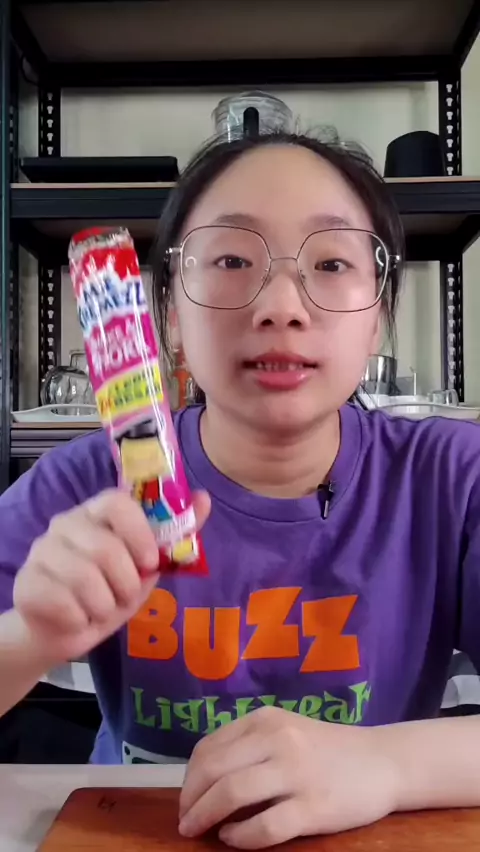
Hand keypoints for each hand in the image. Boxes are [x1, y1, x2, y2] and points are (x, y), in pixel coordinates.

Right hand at [13, 488, 209, 665]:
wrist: (65, 630)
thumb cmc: (109, 591)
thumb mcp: (146, 565)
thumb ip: (174, 532)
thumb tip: (204, 498)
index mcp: (97, 513)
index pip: (116, 502)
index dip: (138, 532)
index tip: (149, 561)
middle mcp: (66, 524)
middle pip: (105, 548)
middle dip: (125, 584)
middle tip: (122, 595)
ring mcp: (41, 551)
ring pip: (85, 580)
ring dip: (104, 605)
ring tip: (100, 607)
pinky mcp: (26, 583)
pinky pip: (64, 603)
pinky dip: (81, 619)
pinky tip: (77, 617)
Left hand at [179, 706, 399, 848]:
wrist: (384, 761)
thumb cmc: (328, 749)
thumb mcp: (286, 731)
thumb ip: (249, 745)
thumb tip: (202, 781)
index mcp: (266, 720)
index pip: (209, 747)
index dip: (189, 777)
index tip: (186, 797)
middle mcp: (278, 739)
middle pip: (214, 770)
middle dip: (190, 799)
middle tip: (185, 821)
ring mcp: (296, 773)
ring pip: (232, 794)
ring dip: (205, 816)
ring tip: (198, 831)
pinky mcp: (313, 807)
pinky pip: (264, 826)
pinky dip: (239, 836)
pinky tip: (232, 838)